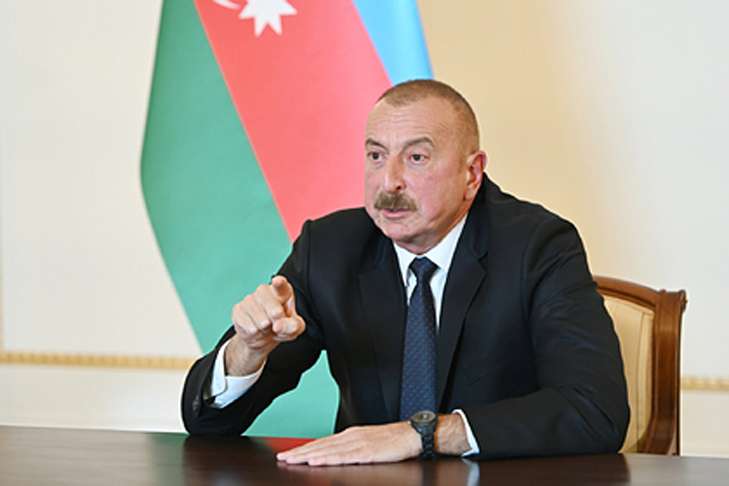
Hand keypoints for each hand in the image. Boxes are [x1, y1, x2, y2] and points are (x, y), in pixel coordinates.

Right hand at [225, 276, 305, 374]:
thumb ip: (293, 326)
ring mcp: (249, 299)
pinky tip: (256, 330)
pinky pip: (244, 321)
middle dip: (273, 313)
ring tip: (267, 328)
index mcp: (282, 292)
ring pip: (255, 312)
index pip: (281, 285)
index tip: (277, 281)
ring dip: (263, 326)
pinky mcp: (238, 309)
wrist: (263, 339)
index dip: (279, 282)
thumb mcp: (294, 329)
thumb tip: (278, 325)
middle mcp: (264, 291)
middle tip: (277, 324)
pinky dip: (253, 330)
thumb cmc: (281, 327)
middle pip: (266, 298)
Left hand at [276, 422, 420, 465]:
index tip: (289, 453)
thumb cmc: (393, 441)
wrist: (413, 434)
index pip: (322, 442)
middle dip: (300, 452)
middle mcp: (351, 437)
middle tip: (282, 458)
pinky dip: (327, 458)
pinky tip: (316, 461)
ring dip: (308, 455)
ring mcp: (358, 444)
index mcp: (351, 434)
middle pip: (320, 445)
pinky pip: (343, 457)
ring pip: (327, 450)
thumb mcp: (368, 442)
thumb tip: (335, 454)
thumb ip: (351, 448)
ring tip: (292, 460)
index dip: (304, 448)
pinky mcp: (366, 452)